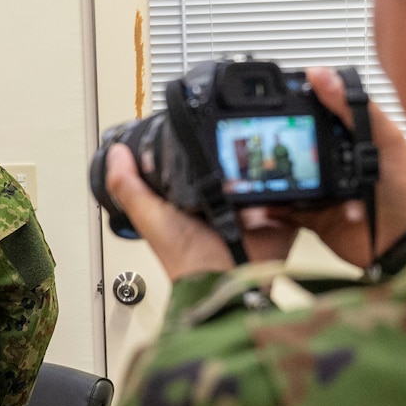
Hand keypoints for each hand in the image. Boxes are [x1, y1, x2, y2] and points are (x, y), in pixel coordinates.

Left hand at [102, 144, 297, 279]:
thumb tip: (115, 153)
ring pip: (263, 175)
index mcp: (194, 201)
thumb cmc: (185, 259)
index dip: (197, 147)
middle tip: (237, 136)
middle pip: (234, 165)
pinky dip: (290, 184)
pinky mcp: (279, 218)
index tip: (200, 123)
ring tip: (259, 154)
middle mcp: (224, 203)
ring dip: (264, 164)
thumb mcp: (149, 217)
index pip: (197, 165)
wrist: (224, 281)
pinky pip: (291, 194)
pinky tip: (281, 173)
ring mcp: (253, 210)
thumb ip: (128, 186)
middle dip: (238, 151)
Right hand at [250, 68, 405, 269]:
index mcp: (354, 138)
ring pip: (287, 179)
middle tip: (254, 141)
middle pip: (297, 148)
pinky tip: (259, 203)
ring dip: (270, 177)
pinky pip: (285, 211)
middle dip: (276, 146)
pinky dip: (270, 209)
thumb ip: (354, 108)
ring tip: (251, 172)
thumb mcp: (385, 140)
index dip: (295, 109)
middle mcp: (336, 163)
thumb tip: (319, 74)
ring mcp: (323, 192)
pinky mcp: (314, 219)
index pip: (318, 116)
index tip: (269, 102)